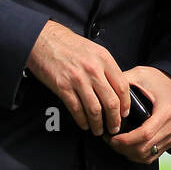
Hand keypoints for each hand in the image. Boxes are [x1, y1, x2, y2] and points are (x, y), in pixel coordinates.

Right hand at [26, 20, 128, 135]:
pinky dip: (82, 120)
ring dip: (98, 124)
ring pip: (94, 109)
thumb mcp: (95, 50)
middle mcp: (93, 69)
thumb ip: (106, 68)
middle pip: (111, 101)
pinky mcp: (63, 87)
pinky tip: (84, 124)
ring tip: (99, 130)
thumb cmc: (69, 45)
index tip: (124, 113)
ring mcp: (77, 79)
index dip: (125, 104)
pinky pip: (76, 109)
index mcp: (104, 59)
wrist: (45, 40)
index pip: (122, 86)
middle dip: (114, 119)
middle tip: (114, 127)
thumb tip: (116, 88)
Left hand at [106, 66, 170, 164]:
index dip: (125, 140)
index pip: (144, 134)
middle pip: (143, 149)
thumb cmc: (160, 80)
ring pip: (146, 156)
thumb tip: (104, 91)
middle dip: (122, 148)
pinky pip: (151, 156)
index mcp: (166, 111)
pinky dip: (136, 155)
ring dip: (127, 153)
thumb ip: (123, 81)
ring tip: (115, 142)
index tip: (111, 137)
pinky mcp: (170, 142)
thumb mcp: (142, 74)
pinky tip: (127, 146)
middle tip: (108, 139)